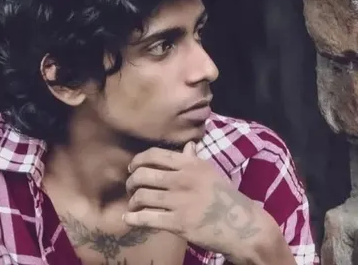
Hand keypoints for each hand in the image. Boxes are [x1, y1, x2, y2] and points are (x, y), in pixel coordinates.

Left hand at [123, 142, 283, 263]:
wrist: (241, 225)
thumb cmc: (223, 196)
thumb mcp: (209, 172)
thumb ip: (194, 158)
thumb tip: (187, 145)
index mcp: (190, 164)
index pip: (155, 155)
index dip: (137, 160)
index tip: (132, 167)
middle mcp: (182, 179)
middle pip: (143, 174)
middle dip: (131, 181)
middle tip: (130, 187)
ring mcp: (180, 201)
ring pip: (142, 196)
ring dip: (132, 201)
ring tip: (132, 204)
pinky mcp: (178, 223)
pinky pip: (147, 218)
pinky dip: (133, 219)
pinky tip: (128, 219)